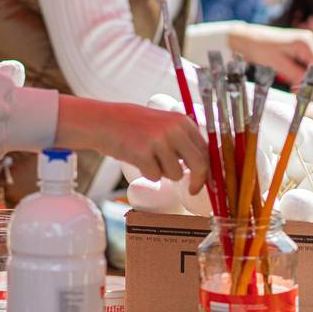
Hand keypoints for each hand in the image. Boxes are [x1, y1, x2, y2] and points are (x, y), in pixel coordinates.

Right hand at [56, 95, 208, 194]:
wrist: (103, 121)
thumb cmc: (134, 125)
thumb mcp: (163, 123)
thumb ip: (181, 139)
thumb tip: (203, 167)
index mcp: (181, 121)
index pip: (206, 149)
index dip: (209, 169)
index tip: (208, 182)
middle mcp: (173, 129)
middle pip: (199, 164)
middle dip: (198, 182)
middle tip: (192, 190)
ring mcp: (158, 141)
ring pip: (176, 174)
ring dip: (164, 173)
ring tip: (149, 158)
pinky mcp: (143, 153)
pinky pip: (155, 177)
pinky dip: (147, 174)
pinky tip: (137, 159)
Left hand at [227, 22, 312, 89]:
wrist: (246, 40)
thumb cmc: (260, 49)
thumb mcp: (278, 65)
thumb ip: (296, 76)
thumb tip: (312, 89)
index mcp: (306, 42)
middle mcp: (308, 41)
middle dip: (312, 83)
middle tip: (304, 98)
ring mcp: (304, 44)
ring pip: (311, 68)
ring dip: (306, 80)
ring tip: (297, 93)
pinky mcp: (299, 49)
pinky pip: (304, 65)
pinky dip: (301, 75)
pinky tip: (294, 84)